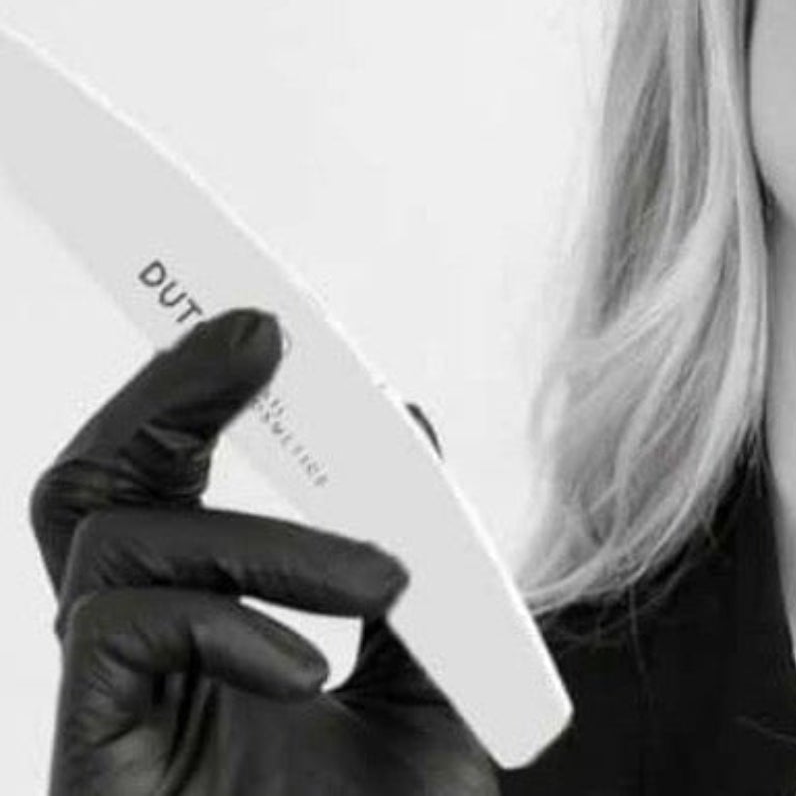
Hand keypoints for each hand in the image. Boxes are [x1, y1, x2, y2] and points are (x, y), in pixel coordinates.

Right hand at [30, 306, 496, 794]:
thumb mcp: (430, 692)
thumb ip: (412, 569)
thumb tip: (407, 425)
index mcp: (206, 638)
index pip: (166, 484)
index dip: (191, 391)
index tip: (268, 320)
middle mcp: (137, 666)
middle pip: (98, 483)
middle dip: (170, 388)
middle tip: (264, 327)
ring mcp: (105, 716)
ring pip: (117, 536)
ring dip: (262, 531)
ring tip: (384, 582)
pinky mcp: (87, 763)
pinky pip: (124, 628)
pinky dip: (232, 620)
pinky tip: (313, 674)